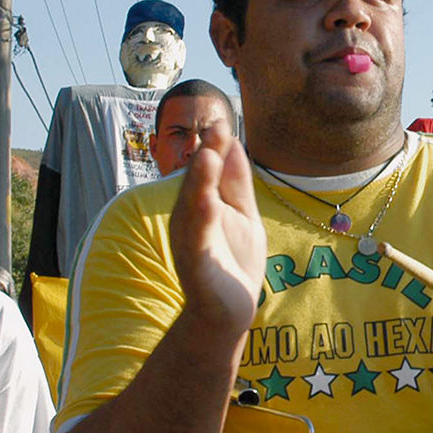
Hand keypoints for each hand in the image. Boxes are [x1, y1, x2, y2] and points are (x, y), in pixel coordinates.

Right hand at [170, 137, 266, 333]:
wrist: (230, 312)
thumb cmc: (233, 259)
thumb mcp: (242, 213)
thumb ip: (236, 180)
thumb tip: (232, 139)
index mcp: (200, 203)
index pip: (206, 169)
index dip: (214, 145)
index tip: (223, 120)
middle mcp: (189, 219)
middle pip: (196, 182)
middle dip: (205, 156)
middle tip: (216, 127)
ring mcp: (190, 242)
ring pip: (192, 208)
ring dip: (197, 182)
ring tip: (206, 157)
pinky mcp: (195, 266)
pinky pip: (195, 242)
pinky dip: (199, 222)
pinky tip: (205, 204)